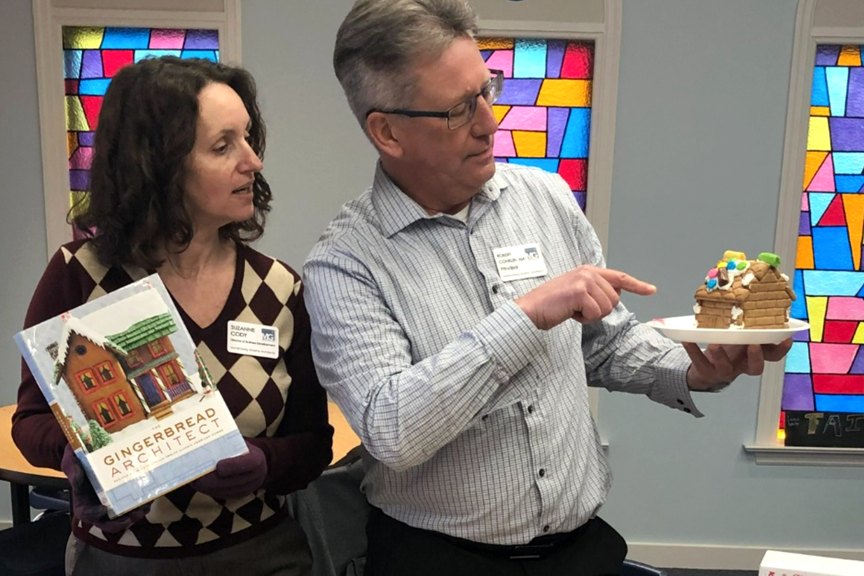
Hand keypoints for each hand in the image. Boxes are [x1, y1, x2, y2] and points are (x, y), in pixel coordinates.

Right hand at [61, 444, 148, 531]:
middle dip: (120, 523)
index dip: (93, 515)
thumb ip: (72, 469)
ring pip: (123, 517)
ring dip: (135, 516)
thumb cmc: (78, 458)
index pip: (86, 514)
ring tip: (144, 508)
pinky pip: (134, 505)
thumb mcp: (71, 461)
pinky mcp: (124, 496)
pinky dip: (142, 505)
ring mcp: (112, 502)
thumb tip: (76, 478)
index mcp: (83, 501)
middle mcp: (97, 506)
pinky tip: (151, 498)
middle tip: (131, 517)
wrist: (90, 450)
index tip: (102, 509)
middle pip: (107, 523)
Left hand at [190, 442, 266, 499]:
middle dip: (212, 480)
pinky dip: (209, 491)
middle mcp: (256, 476)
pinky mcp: (240, 495)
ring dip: (207, 487)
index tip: (218, 465)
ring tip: (193, 481)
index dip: (233, 466)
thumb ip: (227, 443)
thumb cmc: (242, 447)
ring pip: (225, 491)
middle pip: (232, 482)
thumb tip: (206, 440)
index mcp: (257, 459)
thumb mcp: (239, 441)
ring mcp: (248, 488)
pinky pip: (223, 495)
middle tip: (196, 477)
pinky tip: (199, 485)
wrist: (256, 462)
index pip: (248, 464)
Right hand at [515, 265, 655, 329]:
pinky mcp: (580, 291)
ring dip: (591, 315)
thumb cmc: (551, 305)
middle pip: (615, 299)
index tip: (651, 290)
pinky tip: (570, 313)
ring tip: (573, 310)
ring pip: (607, 307)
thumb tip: (614, 296)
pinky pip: (596, 313)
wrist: (530, 310)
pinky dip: (584, 319)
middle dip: (600, 310)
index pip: (619, 277)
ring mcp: (584, 281)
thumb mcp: (576, 294)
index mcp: (587, 271)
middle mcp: (588, 272)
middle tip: (579, 309)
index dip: (637, 285)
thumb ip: (595, 291)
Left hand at [683, 338, 792, 390]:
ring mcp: (724, 370)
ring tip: (715, 345)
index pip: (773, 356)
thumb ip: (748, 327)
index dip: (781, 349)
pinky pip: (700, 363)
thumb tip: (755, 300)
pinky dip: (694, 351)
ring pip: (726, 367)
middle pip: (755, 368)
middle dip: (756, 357)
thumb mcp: (740, 338)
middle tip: (754, 345)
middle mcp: (741, 365)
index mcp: (753, 356)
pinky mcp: (707, 372)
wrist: (706, 369)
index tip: (787, 338)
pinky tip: (688, 340)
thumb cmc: (727, 349)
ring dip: (721, 356)